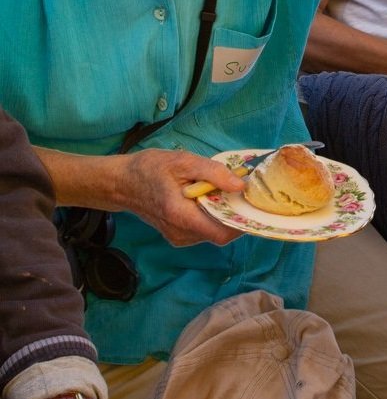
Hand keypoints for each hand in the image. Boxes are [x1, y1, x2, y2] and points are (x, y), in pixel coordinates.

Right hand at [122, 149, 244, 246]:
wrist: (123, 182)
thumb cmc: (152, 168)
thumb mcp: (184, 162)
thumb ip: (214, 173)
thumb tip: (241, 185)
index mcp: (181, 216)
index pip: (221, 233)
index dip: (242, 222)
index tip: (253, 204)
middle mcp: (180, 233)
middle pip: (220, 233)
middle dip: (236, 215)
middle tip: (243, 192)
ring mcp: (178, 237)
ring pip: (213, 232)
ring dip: (224, 215)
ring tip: (225, 192)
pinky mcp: (178, 235)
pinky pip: (204, 230)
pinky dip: (213, 216)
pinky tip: (211, 198)